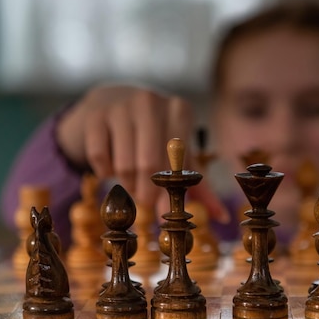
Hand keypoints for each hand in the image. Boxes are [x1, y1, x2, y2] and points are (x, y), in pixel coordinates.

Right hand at [56, 85, 227, 222]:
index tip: (165, 209)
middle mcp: (151, 102)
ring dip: (127, 184)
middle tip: (145, 203)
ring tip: (131, 184)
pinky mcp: (95, 115)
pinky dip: (104, 172)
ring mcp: (121, 106)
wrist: (111, 102)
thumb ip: (200, 184)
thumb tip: (223, 216)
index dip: (171, 190)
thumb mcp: (179, 153)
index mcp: (179, 110)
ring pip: (124, 165)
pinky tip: (110, 168)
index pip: (177, 159)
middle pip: (149, 164)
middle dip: (146, 193)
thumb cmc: (154, 134)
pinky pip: (99, 158)